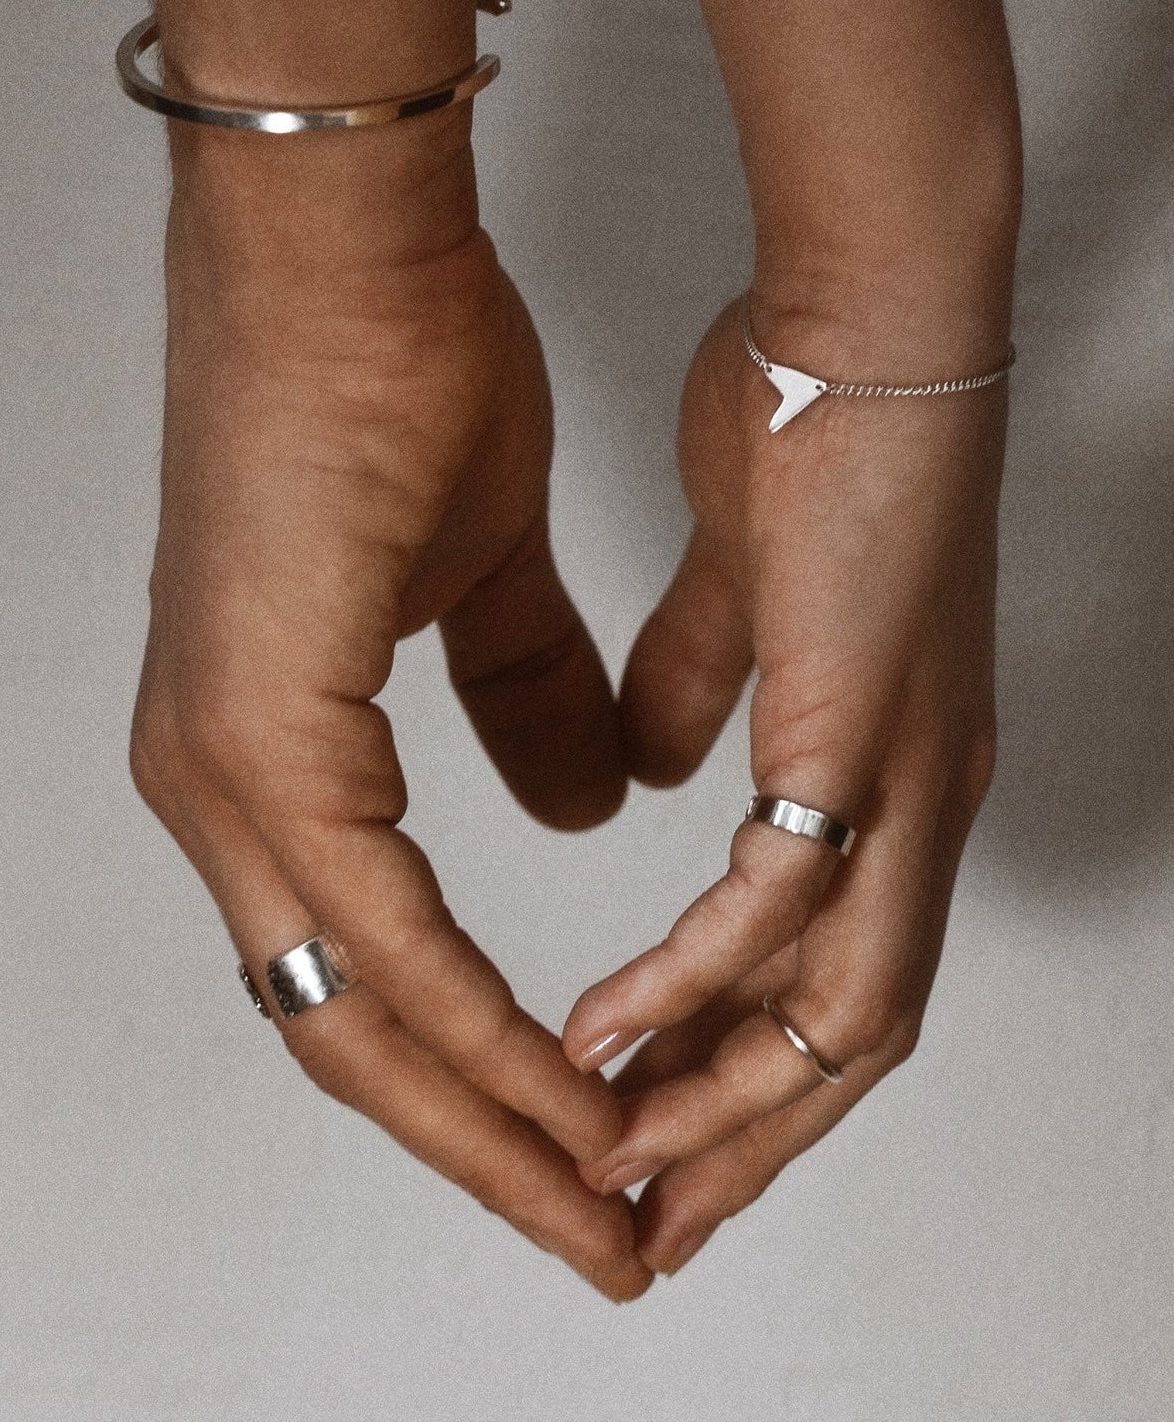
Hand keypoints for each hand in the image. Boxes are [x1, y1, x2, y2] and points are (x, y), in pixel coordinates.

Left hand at [129, 181, 649, 1300]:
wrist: (350, 245)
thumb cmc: (403, 378)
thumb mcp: (477, 571)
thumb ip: (516, 689)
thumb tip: (563, 790)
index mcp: (263, 744)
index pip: (358, 967)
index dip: (469, 1074)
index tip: (578, 1136)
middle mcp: (219, 778)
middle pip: (343, 1031)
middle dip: (480, 1148)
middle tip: (595, 1230)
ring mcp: (224, 761)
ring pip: (353, 1010)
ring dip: (485, 1115)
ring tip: (599, 1193)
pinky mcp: (259, 729)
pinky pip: (372, 927)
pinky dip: (468, 1020)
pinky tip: (552, 1081)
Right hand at [562, 292, 1008, 1274]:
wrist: (870, 308)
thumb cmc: (809, 425)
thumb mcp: (748, 585)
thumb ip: (706, 677)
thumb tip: (653, 756)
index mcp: (883, 764)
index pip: (826, 971)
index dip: (738, 1066)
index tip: (641, 1118)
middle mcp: (917, 793)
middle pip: (850, 1042)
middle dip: (736, 1148)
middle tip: (635, 1216)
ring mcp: (905, 764)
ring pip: (844, 1010)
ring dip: (719, 1100)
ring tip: (606, 1153)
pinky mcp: (862, 720)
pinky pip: (789, 894)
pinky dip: (698, 978)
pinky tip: (611, 1021)